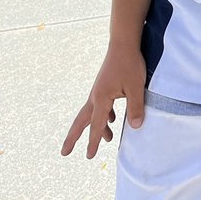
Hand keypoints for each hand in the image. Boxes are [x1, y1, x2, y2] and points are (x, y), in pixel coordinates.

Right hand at [61, 44, 145, 159]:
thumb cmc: (130, 64)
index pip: (96, 125)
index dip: (93, 142)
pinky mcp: (105, 84)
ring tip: (106, 139)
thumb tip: (134, 127)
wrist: (123, 42)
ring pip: (92, 113)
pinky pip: (101, 104)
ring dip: (97, 126)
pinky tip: (113, 117)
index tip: (89, 156)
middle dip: (74, 137)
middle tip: (64, 152)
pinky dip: (105, 114)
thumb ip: (135, 108)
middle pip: (82, 121)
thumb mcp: (136, 87)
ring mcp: (99, 89)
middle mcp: (96, 96)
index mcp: (101, 99)